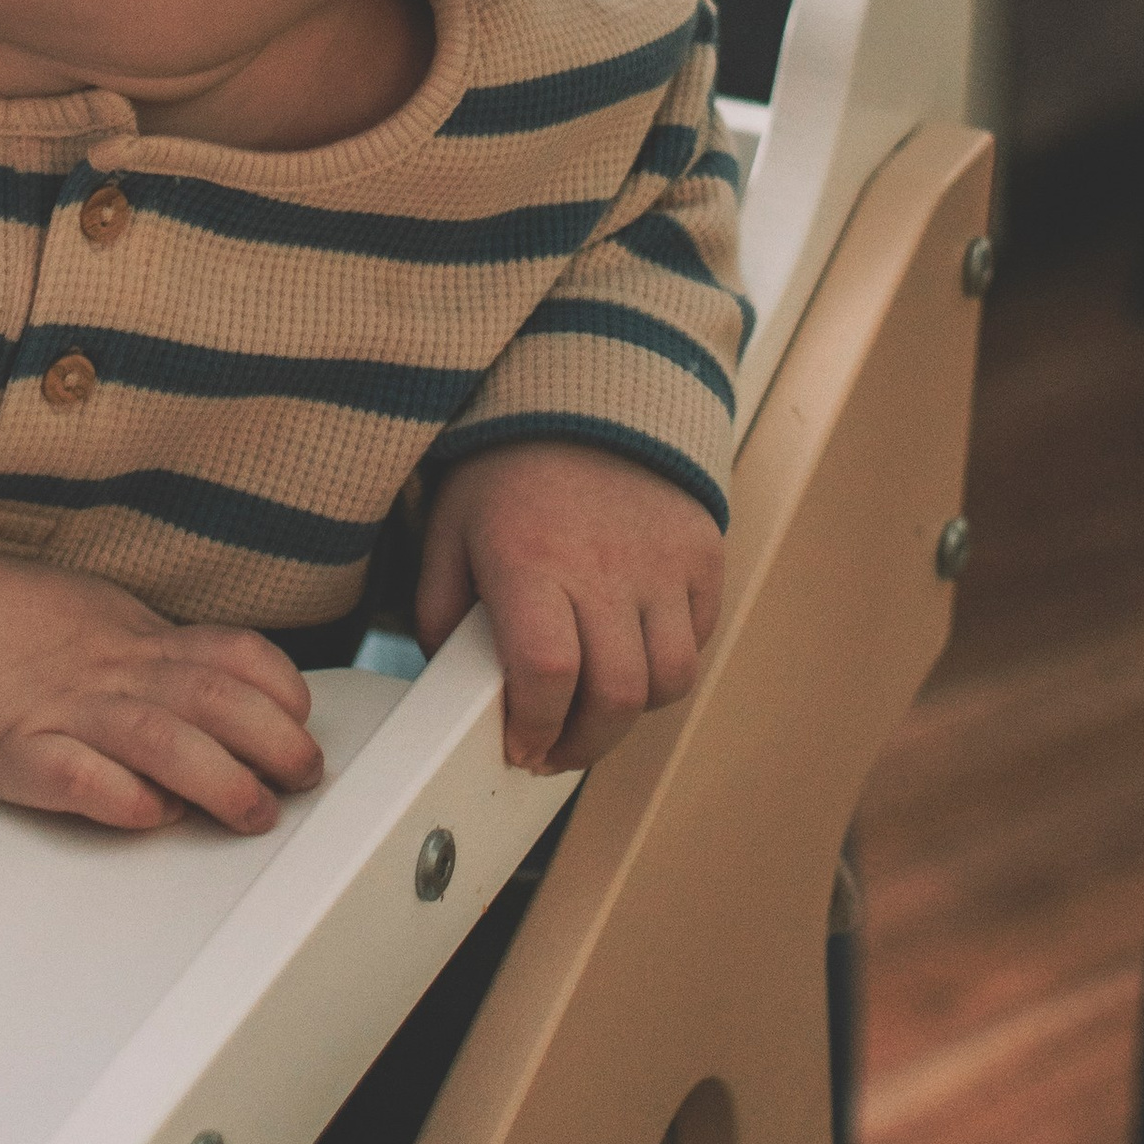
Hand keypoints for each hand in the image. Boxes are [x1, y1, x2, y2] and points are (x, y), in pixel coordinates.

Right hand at [0, 523, 324, 833]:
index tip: (303, 723)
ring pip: (163, 741)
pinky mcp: (21, 752)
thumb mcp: (105, 615)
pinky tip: (150, 816)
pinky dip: (122, 797)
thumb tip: (231, 690)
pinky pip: (80, 777)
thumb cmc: (11, 621)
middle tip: (303, 776)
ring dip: (220, 780)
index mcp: (139, 638)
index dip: (281, 691)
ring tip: (254, 812)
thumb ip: (165, 654)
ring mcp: (68, 712)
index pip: (233, 654)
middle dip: (273, 742)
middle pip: (214, 699)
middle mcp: (114, 674)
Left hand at [416, 443, 724, 773]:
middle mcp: (604, 564)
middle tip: (557, 749)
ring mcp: (662, 560)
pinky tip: (630, 654)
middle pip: (617, 696)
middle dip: (584, 744)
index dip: (537, 728)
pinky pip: (698, 638)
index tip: (522, 748)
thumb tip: (455, 685)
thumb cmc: (504, 470)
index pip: (548, 673)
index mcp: (530, 559)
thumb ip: (441, 611)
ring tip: (595, 708)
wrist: (580, 394)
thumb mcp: (448, 531)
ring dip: (631, 713)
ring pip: (669, 679)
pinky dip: (667, 664)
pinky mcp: (702, 553)